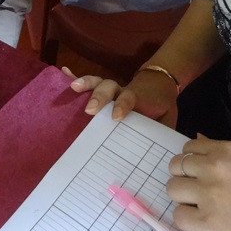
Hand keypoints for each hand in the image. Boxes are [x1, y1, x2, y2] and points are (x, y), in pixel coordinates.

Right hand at [62, 66, 178, 126]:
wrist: (159, 86)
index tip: (116, 117)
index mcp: (137, 99)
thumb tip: (162, 157)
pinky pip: (88, 83)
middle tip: (90, 109)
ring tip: (73, 87)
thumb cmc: (161, 109)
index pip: (129, 98)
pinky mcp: (102, 91)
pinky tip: (63, 73)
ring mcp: (111, 90)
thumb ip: (163, 133)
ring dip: (85, 83)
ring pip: (98, 83)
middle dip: (99, 96)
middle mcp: (121, 92)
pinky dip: (75, 77)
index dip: (123, 105)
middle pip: (109, 87)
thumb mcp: (167, 120)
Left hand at [166, 135, 230, 230]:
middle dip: (185, 178)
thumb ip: (222, 156)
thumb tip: (197, 141)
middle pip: (176, 166)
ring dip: (184, 199)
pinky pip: (178, 216)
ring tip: (201, 208)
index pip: (189, 147)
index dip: (192, 162)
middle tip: (199, 193)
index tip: (200, 174)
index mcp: (229, 151)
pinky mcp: (205, 223)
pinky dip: (188, 221)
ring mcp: (208, 195)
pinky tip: (205, 224)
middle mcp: (214, 168)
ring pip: (172, 189)